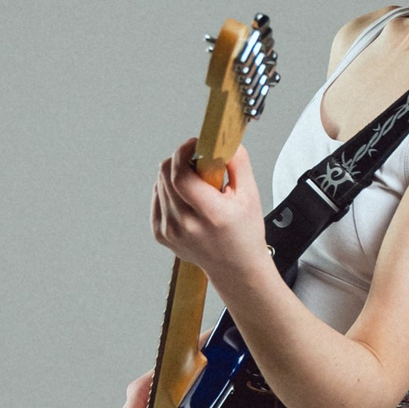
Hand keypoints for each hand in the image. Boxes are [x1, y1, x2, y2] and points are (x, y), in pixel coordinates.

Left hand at [150, 140, 269, 296]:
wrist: (235, 268)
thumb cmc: (245, 233)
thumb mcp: (250, 195)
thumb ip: (238, 163)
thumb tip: (223, 139)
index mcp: (211, 216)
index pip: (181, 177)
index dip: (183, 153)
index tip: (194, 144)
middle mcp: (186, 226)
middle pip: (166, 175)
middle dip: (181, 159)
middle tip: (199, 162)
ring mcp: (170, 232)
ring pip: (159, 183)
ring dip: (175, 174)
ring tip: (197, 186)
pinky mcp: (160, 234)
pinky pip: (157, 197)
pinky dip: (169, 190)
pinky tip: (187, 199)